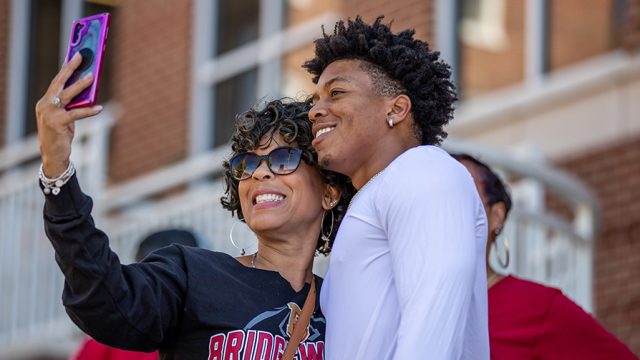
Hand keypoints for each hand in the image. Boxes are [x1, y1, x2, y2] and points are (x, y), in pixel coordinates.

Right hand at [35, 52, 102, 177]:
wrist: (53, 154)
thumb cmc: (61, 134)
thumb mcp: (65, 117)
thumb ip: (72, 105)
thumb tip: (89, 93)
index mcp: (45, 101)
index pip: (56, 82)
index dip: (65, 68)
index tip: (74, 55)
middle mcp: (45, 105)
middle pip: (58, 83)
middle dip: (70, 68)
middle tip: (81, 56)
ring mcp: (49, 114)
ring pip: (67, 95)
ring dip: (80, 85)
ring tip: (92, 77)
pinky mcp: (57, 123)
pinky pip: (76, 114)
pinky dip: (88, 110)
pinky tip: (99, 108)